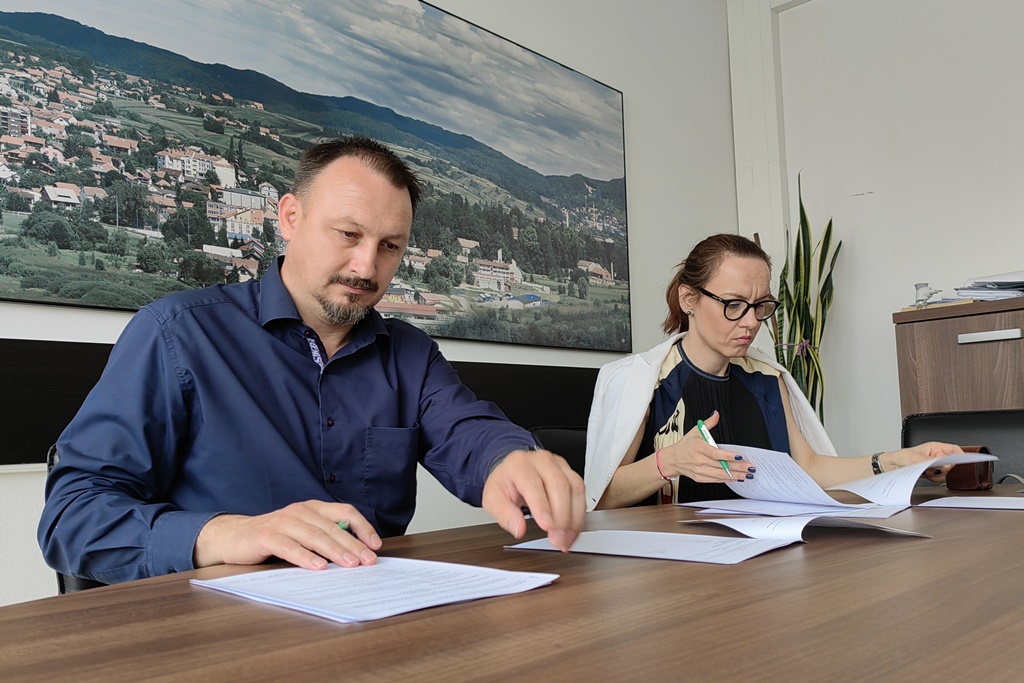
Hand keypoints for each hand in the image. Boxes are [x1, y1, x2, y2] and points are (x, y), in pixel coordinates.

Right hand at [194, 500, 382, 570]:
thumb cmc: (274, 537)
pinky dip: (305, 557)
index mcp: (312, 508)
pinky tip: (318, 567)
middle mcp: (300, 511)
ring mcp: (283, 522)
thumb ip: (324, 537)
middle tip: (368, 561)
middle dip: (353, 545)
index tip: (375, 544)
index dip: (362, 527)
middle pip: (332, 527)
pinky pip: (289, 547)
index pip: (344, 511)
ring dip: (335, 551)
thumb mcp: (302, 532)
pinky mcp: (266, 536)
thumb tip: (355, 554)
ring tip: (349, 564)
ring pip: (314, 536)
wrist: (234, 537)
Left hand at [482, 448, 584, 551]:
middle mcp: (541, 461)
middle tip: (558, 539)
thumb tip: (518, 528)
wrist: (513, 472)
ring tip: (566, 538)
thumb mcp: (493, 499)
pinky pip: (581, 492)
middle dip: (561, 517)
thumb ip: (504, 514)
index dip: (542, 506)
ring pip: (574, 488)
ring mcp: (559, 465)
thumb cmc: (505, 484)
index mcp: (519, 464)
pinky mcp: (570, 473)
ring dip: (574, 518)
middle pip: (559, 485)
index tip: (547, 526)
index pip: (533, 483)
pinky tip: (573, 529)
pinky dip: (579, 514)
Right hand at [660, 411, 749, 482]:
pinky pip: (716, 480)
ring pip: (720, 475)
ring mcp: (700, 470)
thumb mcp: (695, 431)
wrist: (673, 459)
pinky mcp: (700, 478)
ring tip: (747, 475)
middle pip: (721, 465)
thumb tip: (716, 414)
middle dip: (738, 467)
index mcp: (699, 448)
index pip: (715, 453)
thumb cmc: (685, 445)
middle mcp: (699, 460)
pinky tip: (736, 478)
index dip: (728, 456)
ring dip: (735, 475)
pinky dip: (727, 480)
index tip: (739, 456)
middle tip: (750, 468)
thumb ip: (708, 423)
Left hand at [881, 441, 962, 481]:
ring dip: (938, 474)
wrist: (891, 466)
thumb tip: (943, 466)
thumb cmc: (901, 457)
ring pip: (946, 472)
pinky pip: (939, 478)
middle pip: (952, 463)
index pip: (955, 450)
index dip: (961, 455)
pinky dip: (934, 478)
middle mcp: (937, 455)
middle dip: (945, 468)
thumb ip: (931, 462)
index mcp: (936, 447)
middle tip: (936, 469)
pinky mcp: (930, 473)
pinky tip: (926, 475)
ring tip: (927, 472)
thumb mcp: (916, 458)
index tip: (965, 462)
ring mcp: (934, 465)